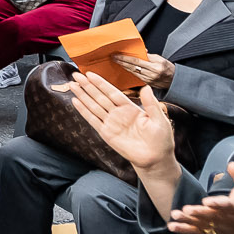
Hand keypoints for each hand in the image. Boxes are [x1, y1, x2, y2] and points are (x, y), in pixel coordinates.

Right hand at [69, 70, 179, 185]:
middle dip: (87, 86)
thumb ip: (150, 103)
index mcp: (130, 108)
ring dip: (82, 96)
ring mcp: (111, 123)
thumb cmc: (161, 139)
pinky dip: (83, 111)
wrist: (156, 159)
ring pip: (93, 106)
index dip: (101, 83)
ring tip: (72, 85)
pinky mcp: (106, 134)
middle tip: (76, 75)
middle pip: (99, 97)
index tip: (90, 74)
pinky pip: (92, 120)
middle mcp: (118, 114)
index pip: (112, 92)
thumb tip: (146, 87)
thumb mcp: (159, 119)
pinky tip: (75, 102)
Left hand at [110, 51, 175, 92]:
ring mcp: (148, 80)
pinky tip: (124, 68)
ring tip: (117, 62)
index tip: (117, 55)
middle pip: (132, 67)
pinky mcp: (147, 84)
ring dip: (124, 67)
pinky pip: (136, 76)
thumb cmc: (168, 68)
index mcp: (155, 66)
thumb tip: (141, 50)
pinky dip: (129, 71)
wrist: (175, 81)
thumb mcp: (160, 59)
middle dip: (122, 62)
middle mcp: (151, 74)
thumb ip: (149, 55)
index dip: (125, 58)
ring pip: (132, 72)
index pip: (137, 61)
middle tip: (113, 58)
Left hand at [167, 161, 233, 233]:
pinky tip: (172, 226)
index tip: (207, 201)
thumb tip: (231, 164)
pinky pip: (196, 231)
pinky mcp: (210, 232)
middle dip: (199, 213)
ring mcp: (217, 227)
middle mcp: (226, 219)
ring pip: (201, 224)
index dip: (218, 204)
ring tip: (175, 214)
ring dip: (187, 220)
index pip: (227, 206)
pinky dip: (184, 230)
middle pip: (211, 216)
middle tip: (187, 209)